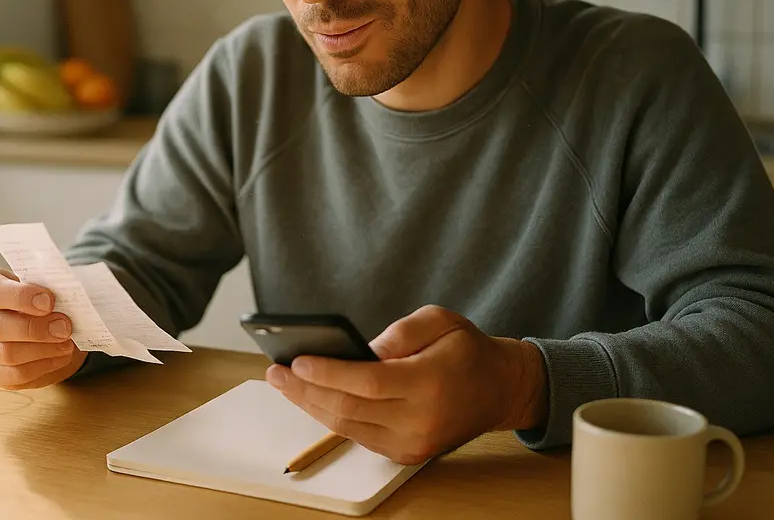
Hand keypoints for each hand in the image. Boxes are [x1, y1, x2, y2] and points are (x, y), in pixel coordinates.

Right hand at [0, 267, 86, 389]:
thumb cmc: (37, 296)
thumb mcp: (40, 285)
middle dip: (35, 328)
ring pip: (5, 353)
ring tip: (66, 343)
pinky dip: (42, 366)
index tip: (49, 301)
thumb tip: (66, 302)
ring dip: (42, 349)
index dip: (21, 296)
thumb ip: (48, 289)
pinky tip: (61, 356)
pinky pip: (13, 375)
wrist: (36, 319)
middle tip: (65, 327)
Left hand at [265, 305, 548, 464]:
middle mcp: (420, 420)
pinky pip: (359, 436)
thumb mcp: (440, 319)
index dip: (328, 373)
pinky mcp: (407, 454)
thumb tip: (359, 349)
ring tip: (284, 383)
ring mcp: (413, 443)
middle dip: (305, 391)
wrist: (499, 390)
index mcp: (431, 383)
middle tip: (274, 372)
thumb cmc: (467, 350)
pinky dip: (332, 416)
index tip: (296, 361)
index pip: (368, 382)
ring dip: (311, 406)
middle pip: (349, 409)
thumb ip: (401, 331)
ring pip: (348, 427)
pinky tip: (311, 397)